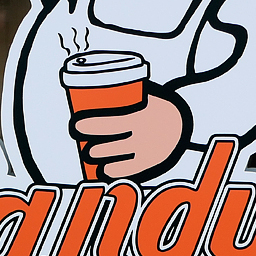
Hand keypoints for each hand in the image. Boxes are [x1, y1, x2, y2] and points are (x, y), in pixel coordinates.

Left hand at [72, 94, 186, 179]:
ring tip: (88, 152)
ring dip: (100, 155)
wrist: (179, 123)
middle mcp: (146, 135)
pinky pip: (130, 170)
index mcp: (144, 115)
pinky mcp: (150, 163)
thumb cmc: (150, 106)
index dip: (94, 125)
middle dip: (93, 143)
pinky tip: (103, 171)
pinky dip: (115, 171)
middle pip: (113, 143)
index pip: (115, 123)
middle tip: (78, 135)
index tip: (77, 124)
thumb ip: (121, 92)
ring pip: (119, 156)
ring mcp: (148, 150)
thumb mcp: (142, 95)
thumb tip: (85, 84)